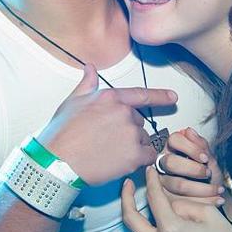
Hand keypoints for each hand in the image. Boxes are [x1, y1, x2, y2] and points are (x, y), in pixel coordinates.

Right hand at [38, 64, 178, 186]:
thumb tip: (90, 69)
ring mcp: (131, 134)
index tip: (173, 97)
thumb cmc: (62, 134)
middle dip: (128, 130)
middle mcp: (124, 113)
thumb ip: (87, 84)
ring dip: (133, 146)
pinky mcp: (134, 155)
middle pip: (139, 122)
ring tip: (110, 153)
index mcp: (110, 98)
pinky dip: (141, 160)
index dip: (160, 96)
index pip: (141, 95)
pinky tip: (123, 162)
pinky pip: (149, 156)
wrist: (58, 162)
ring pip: (143, 139)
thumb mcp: (72, 102)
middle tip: (108, 141)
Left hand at [121, 166, 231, 231]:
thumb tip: (164, 199)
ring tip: (172, 222)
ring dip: (153, 227)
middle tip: (127, 186)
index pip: (153, 198)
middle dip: (125, 199)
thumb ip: (181, 203)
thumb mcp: (208, 213)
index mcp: (171, 230)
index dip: (150, 181)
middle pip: (130, 220)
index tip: (149, 171)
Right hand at [156, 128, 224, 204]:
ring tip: (217, 189)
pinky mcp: (168, 200)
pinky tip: (217, 198)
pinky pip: (182, 202)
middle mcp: (164, 163)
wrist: (214, 195)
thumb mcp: (209, 158)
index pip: (174, 140)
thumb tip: (188, 131)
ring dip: (202, 188)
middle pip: (171, 162)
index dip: (190, 148)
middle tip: (208, 173)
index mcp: (173, 148)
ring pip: (177, 184)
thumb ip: (200, 144)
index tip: (204, 157)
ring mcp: (164, 182)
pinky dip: (204, 200)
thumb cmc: (209, 175)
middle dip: (194, 169)